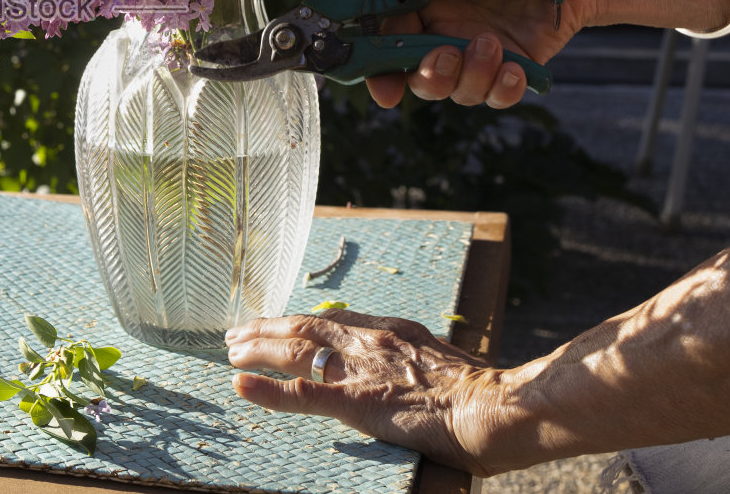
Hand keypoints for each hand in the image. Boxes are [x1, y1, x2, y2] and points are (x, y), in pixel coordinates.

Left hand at [226, 311, 522, 476]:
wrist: (497, 409)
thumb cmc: (486, 397)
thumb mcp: (448, 366)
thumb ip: (421, 364)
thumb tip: (415, 373)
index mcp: (394, 331)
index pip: (334, 320)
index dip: (301, 321)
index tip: (278, 322)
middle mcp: (370, 341)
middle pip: (305, 327)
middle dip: (268, 328)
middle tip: (238, 333)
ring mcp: (359, 369)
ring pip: (295, 351)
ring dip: (258, 350)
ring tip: (231, 352)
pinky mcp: (355, 401)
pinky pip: (301, 394)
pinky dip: (267, 389)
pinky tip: (241, 385)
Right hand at [365, 0, 605, 108]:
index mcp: (428, 0)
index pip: (389, 36)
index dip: (378, 65)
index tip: (383, 84)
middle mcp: (448, 31)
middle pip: (418, 74)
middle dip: (426, 76)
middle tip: (447, 54)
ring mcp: (481, 53)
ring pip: (457, 89)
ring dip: (469, 77)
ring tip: (493, 46)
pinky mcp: (515, 67)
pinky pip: (498, 96)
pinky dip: (501, 91)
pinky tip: (515, 71)